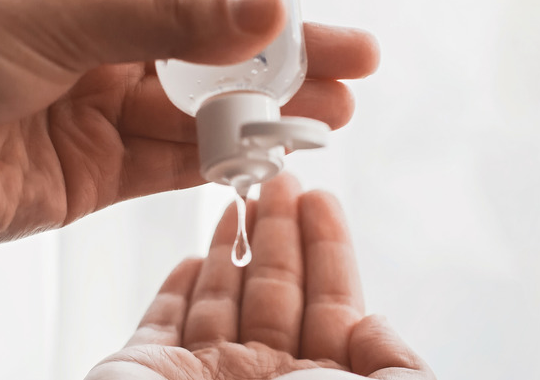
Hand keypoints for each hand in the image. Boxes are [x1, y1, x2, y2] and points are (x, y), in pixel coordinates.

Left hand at [0, 0, 377, 248]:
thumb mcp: (57, 13)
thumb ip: (164, 21)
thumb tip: (265, 10)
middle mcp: (102, 37)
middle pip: (211, 39)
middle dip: (284, 46)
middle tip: (355, 52)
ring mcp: (105, 104)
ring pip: (206, 104)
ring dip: (271, 107)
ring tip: (338, 108)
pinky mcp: (102, 169)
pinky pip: (179, 160)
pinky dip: (229, 156)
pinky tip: (281, 149)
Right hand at [88, 174, 434, 379]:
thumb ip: (395, 368)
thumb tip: (375, 325)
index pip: (330, 307)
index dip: (328, 251)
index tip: (322, 200)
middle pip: (276, 294)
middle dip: (279, 233)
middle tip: (279, 178)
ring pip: (222, 300)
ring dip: (232, 247)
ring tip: (240, 196)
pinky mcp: (144, 376)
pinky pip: (161, 323)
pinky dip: (175, 288)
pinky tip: (193, 255)